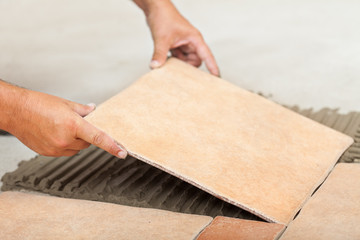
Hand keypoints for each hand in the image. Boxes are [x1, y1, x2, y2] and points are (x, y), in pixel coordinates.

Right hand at [0, 82, 126, 157]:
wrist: (16, 111)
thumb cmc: (38, 104)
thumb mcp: (65, 104)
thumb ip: (83, 110)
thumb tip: (94, 110)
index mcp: (73, 125)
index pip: (98, 137)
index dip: (112, 146)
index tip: (122, 152)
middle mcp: (65, 139)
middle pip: (87, 143)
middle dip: (86, 135)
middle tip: (76, 124)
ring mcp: (56, 148)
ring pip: (76, 149)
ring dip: (75, 141)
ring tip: (61, 127)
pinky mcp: (48, 153)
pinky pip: (64, 152)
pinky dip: (65, 145)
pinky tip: (54, 134)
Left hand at [134, 0, 219, 75]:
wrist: (154, 8)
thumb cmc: (163, 17)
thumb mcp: (162, 38)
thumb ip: (159, 54)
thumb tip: (155, 66)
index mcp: (194, 38)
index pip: (207, 55)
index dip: (212, 66)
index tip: (216, 77)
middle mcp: (191, 42)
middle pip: (196, 61)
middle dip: (188, 67)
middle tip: (178, 71)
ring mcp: (183, 44)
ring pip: (186, 61)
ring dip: (179, 64)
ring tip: (169, 63)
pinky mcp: (176, 45)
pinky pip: (178, 58)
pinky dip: (173, 61)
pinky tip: (165, 61)